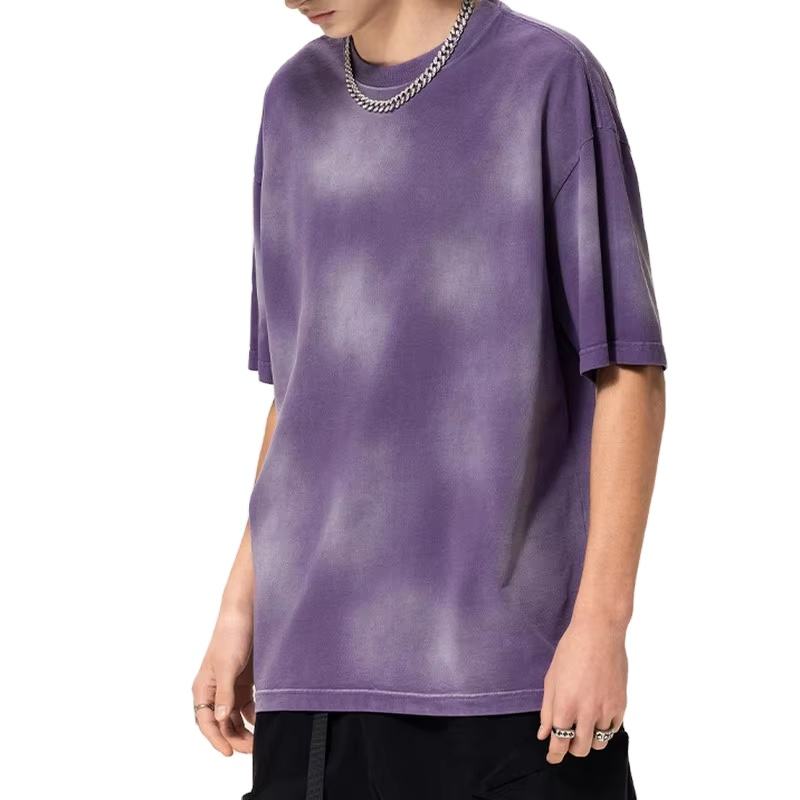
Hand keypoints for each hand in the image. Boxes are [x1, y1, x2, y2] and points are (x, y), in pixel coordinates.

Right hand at [192, 609, 255, 755]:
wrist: (246, 612)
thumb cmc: (231, 635)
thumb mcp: (227, 666)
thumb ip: (225, 694)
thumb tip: (221, 719)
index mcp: (203, 688)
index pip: (206, 721)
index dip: (216, 739)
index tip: (229, 752)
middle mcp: (214, 690)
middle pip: (221, 723)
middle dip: (234, 737)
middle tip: (252, 748)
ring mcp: (230, 686)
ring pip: (234, 717)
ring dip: (244, 729)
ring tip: (258, 739)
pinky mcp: (244, 680)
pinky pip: (246, 705)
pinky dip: (253, 715)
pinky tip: (263, 720)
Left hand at [536, 614, 627, 763]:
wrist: (599, 633)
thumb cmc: (571, 651)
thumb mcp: (551, 679)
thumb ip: (547, 710)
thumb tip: (544, 734)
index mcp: (565, 705)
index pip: (559, 744)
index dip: (555, 755)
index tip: (552, 757)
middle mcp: (587, 712)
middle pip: (580, 749)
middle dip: (571, 748)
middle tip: (567, 737)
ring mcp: (606, 710)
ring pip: (599, 743)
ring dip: (589, 739)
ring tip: (583, 724)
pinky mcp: (621, 705)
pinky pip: (613, 730)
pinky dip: (604, 729)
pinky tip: (597, 716)